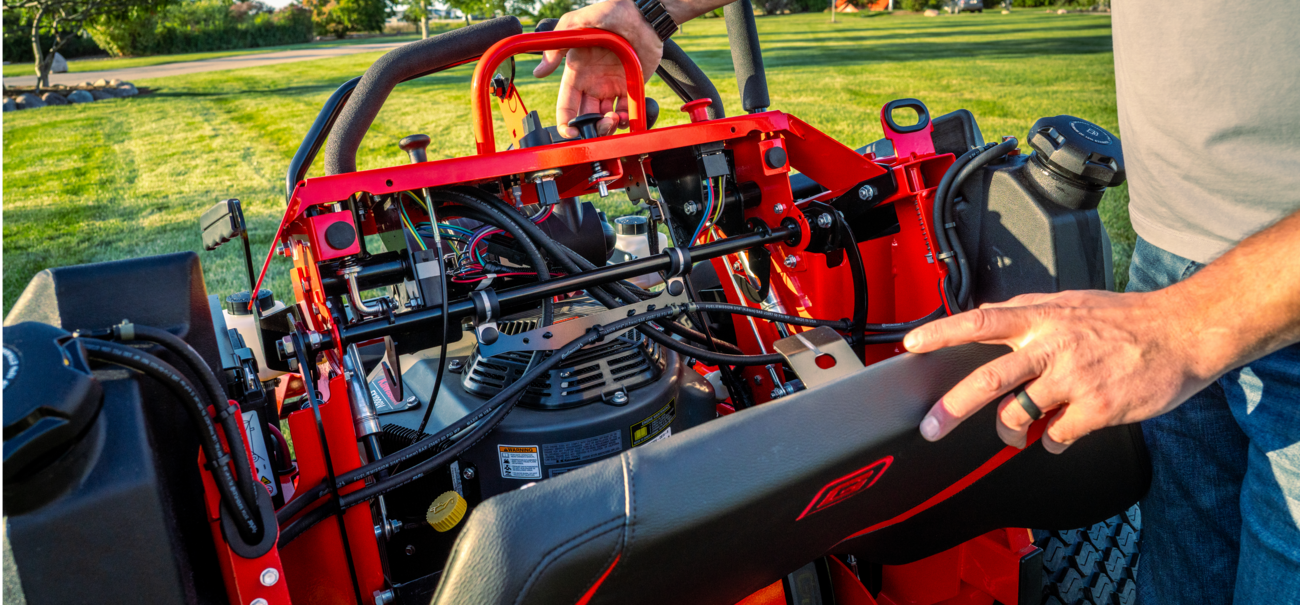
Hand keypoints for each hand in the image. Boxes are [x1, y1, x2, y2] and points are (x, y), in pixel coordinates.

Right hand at [532, 0, 664, 137]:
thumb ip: (557, 46)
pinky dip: (625, 120)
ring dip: (607, 126)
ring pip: (605, 118)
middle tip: (599, 125)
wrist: (643, 15)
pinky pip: (626, 111)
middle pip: (586, 117)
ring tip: (613, 119)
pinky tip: (624, 117)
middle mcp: (593, 83)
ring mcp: (612, 87)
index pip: (566, 105)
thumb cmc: (610, 13)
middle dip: (590, 128)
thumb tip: (539, 72)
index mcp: (577, 74)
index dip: (566, 123)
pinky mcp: (631, 88)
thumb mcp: (577, 25)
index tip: (571, 133)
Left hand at [902, 289, 1213, 452]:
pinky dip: (1052, 441)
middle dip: (952, 408)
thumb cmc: (1126, 319)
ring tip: (1016, 432)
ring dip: (1010, 432)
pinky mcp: (1097, 410)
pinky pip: (1055, 437)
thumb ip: (1027, 312)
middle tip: (931, 428)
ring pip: (1018, 416)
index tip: (911, 346)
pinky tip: (1063, 432)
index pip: (980, 321)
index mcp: (1042, 318)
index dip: (942, 333)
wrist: (1184, 332)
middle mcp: (1053, 347)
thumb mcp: (1070, 302)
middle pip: (988, 380)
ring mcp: (1075, 380)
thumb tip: (984, 315)